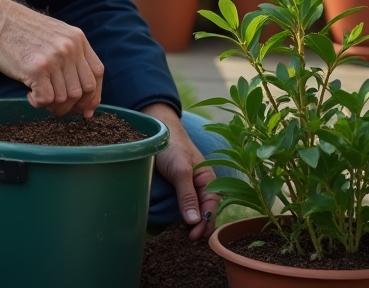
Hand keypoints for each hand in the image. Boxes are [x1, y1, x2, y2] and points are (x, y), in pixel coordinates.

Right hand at [0, 0, 103, 116]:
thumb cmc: (21, 30)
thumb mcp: (55, 34)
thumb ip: (71, 55)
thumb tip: (83, 92)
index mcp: (77, 38)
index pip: (96, 74)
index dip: (93, 96)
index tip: (86, 109)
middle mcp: (70, 48)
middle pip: (83, 90)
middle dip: (73, 106)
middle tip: (57, 108)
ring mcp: (54, 58)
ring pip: (64, 98)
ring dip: (52, 105)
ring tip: (39, 97)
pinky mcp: (37, 69)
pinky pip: (46, 99)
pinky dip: (38, 103)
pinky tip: (29, 94)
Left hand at [142, 103, 218, 241]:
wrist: (156, 129)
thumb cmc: (172, 146)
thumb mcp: (180, 170)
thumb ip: (187, 194)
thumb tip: (195, 220)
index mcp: (209, 179)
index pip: (212, 205)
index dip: (206, 221)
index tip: (195, 235)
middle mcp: (202, 184)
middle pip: (206, 210)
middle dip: (201, 226)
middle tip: (189, 240)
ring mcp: (190, 186)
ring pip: (196, 209)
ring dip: (194, 223)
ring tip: (186, 236)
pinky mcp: (179, 187)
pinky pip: (186, 204)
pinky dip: (186, 215)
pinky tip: (181, 223)